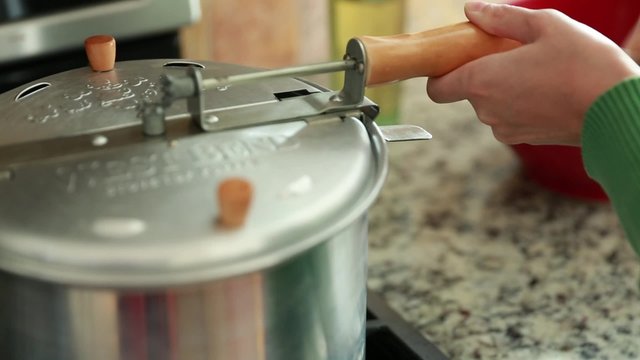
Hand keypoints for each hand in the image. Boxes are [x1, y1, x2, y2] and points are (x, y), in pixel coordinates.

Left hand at [426, 1, 639, 145]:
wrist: (617, 110)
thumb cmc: (584, 64)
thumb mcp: (546, 25)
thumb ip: (502, 18)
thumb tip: (472, 10)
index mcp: (481, 81)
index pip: (437, 88)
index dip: (441, 73)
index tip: (458, 59)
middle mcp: (486, 111)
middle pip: (469, 91)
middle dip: (484, 72)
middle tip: (514, 54)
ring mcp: (505, 129)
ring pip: (492, 105)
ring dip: (505, 88)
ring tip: (539, 71)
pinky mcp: (525, 139)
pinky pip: (511, 117)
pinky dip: (521, 104)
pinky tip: (548, 90)